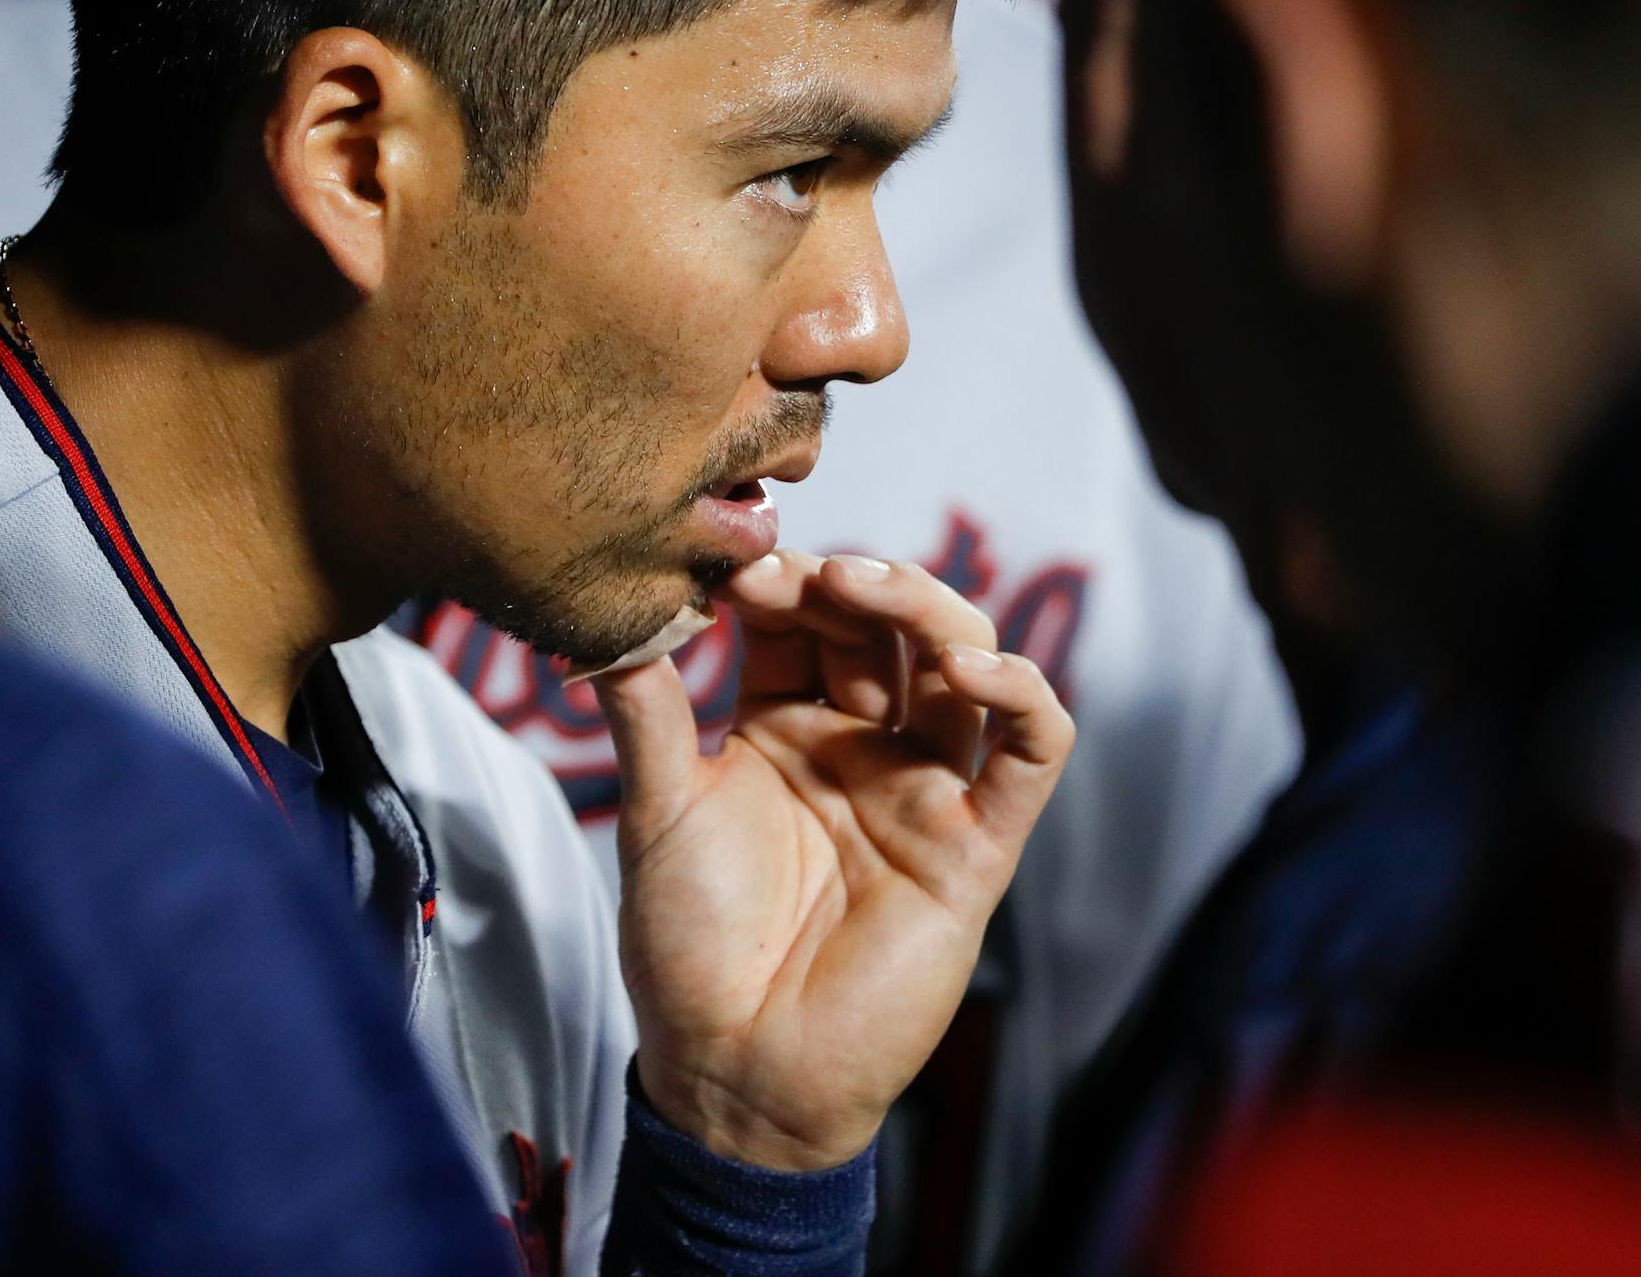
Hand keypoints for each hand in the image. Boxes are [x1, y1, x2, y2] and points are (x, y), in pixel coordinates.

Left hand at [591, 550, 1074, 1169]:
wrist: (732, 1072)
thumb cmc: (689, 947)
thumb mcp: (659, 811)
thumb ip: (648, 714)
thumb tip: (608, 619)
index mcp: (787, 726)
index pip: (805, 620)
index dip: (783, 584)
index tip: (738, 568)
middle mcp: (863, 744)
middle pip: (887, 626)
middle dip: (854, 581)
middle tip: (808, 570)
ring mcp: (924, 788)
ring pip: (963, 662)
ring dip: (929, 609)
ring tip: (871, 587)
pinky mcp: (979, 843)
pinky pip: (1031, 751)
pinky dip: (1020, 695)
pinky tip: (971, 669)